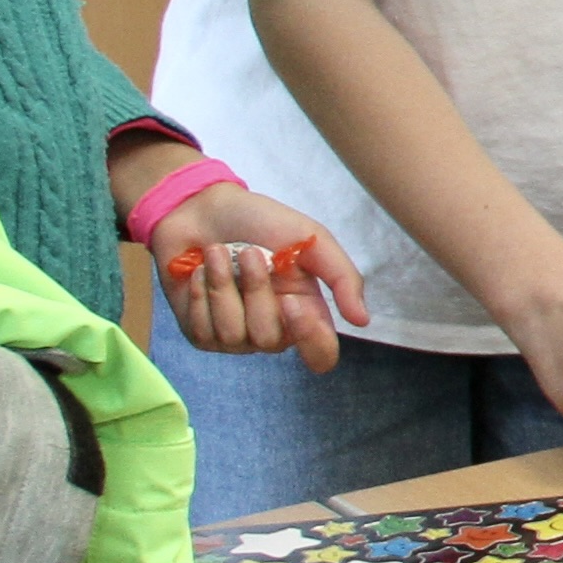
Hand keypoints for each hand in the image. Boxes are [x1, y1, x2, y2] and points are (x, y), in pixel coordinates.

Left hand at [142, 173, 367, 372]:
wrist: (202, 208)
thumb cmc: (259, 221)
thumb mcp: (311, 239)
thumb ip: (342, 277)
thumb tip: (363, 320)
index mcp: (306, 310)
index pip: (320, 354)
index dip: (309, 337)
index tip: (290, 300)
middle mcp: (273, 329)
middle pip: (270, 339)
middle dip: (255, 290)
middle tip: (249, 252)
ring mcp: (236, 336)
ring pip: (233, 335)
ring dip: (222, 286)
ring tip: (217, 253)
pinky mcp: (202, 334)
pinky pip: (203, 332)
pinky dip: (201, 294)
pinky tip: (200, 271)